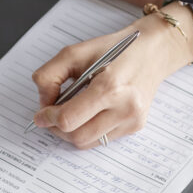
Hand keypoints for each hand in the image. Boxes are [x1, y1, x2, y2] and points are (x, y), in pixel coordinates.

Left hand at [30, 15, 192, 147]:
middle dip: (57, 129)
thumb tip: (43, 103)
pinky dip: (88, 130)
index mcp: (109, 87)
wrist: (151, 51)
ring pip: (88, 142)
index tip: (40, 114)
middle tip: (50, 115)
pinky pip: (101, 140)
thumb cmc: (113, 49)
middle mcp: (125, 108)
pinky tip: (88, 113)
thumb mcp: (74, 52)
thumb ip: (50, 76)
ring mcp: (132, 120)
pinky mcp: (136, 127)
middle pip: (77, 136)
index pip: (69, 119)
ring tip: (68, 114)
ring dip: (71, 132)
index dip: (48, 118)